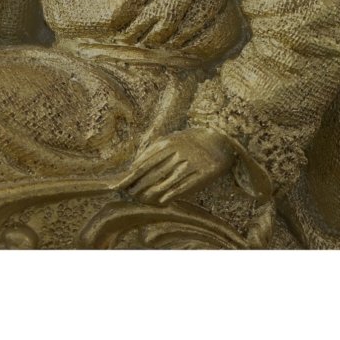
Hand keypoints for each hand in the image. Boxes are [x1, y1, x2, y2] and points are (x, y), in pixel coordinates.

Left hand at [118, 128, 235, 204]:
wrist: (219, 139)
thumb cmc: (189, 141)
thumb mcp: (170, 140)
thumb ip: (153, 152)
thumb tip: (133, 168)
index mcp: (166, 143)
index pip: (143, 163)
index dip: (131, 177)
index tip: (120, 186)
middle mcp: (177, 153)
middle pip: (152, 174)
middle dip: (138, 186)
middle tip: (129, 195)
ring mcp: (190, 163)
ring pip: (165, 182)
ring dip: (151, 194)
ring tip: (142, 200)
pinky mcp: (202, 173)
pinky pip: (183, 187)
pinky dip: (170, 195)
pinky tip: (161, 201)